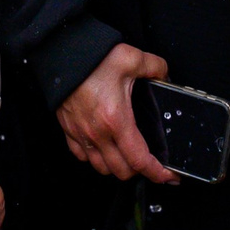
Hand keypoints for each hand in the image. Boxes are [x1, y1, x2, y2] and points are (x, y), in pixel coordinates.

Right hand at [56, 43, 176, 182]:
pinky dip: (94, 158)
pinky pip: (82, 156)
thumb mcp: (130, 58)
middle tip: (149, 160)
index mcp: (116, 120)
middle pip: (121, 171)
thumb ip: (155, 67)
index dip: (157, 173)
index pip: (140, 160)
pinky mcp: (68, 129)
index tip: (169, 176)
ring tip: (126, 156)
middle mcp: (97, 133)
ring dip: (116, 167)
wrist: (60, 54)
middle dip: (139, 171)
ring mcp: (81, 134)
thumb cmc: (90, 59)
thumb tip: (164, 75)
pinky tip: (102, 147)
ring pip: (101, 168)